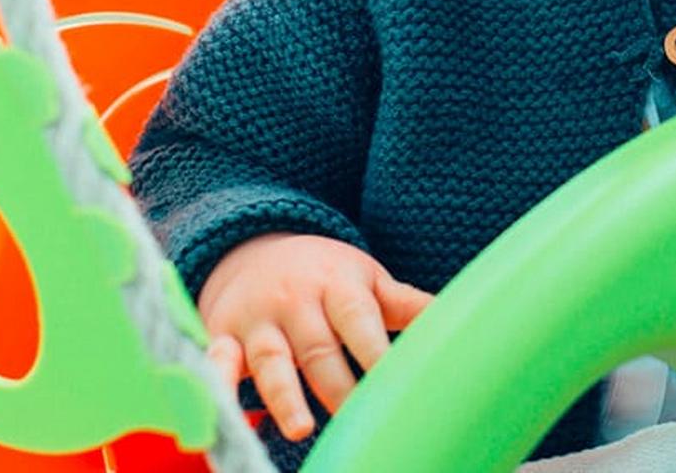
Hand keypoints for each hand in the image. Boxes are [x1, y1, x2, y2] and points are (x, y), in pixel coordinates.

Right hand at [197, 233, 434, 440]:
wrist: (254, 248)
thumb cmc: (325, 274)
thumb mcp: (365, 279)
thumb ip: (405, 304)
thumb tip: (460, 320)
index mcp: (338, 284)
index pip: (359, 319)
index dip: (376, 350)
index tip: (397, 382)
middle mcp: (296, 300)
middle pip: (318, 348)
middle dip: (338, 386)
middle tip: (361, 420)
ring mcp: (257, 319)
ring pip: (271, 360)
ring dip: (285, 395)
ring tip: (302, 428)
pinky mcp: (222, 336)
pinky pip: (216, 362)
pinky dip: (216, 385)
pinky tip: (220, 410)